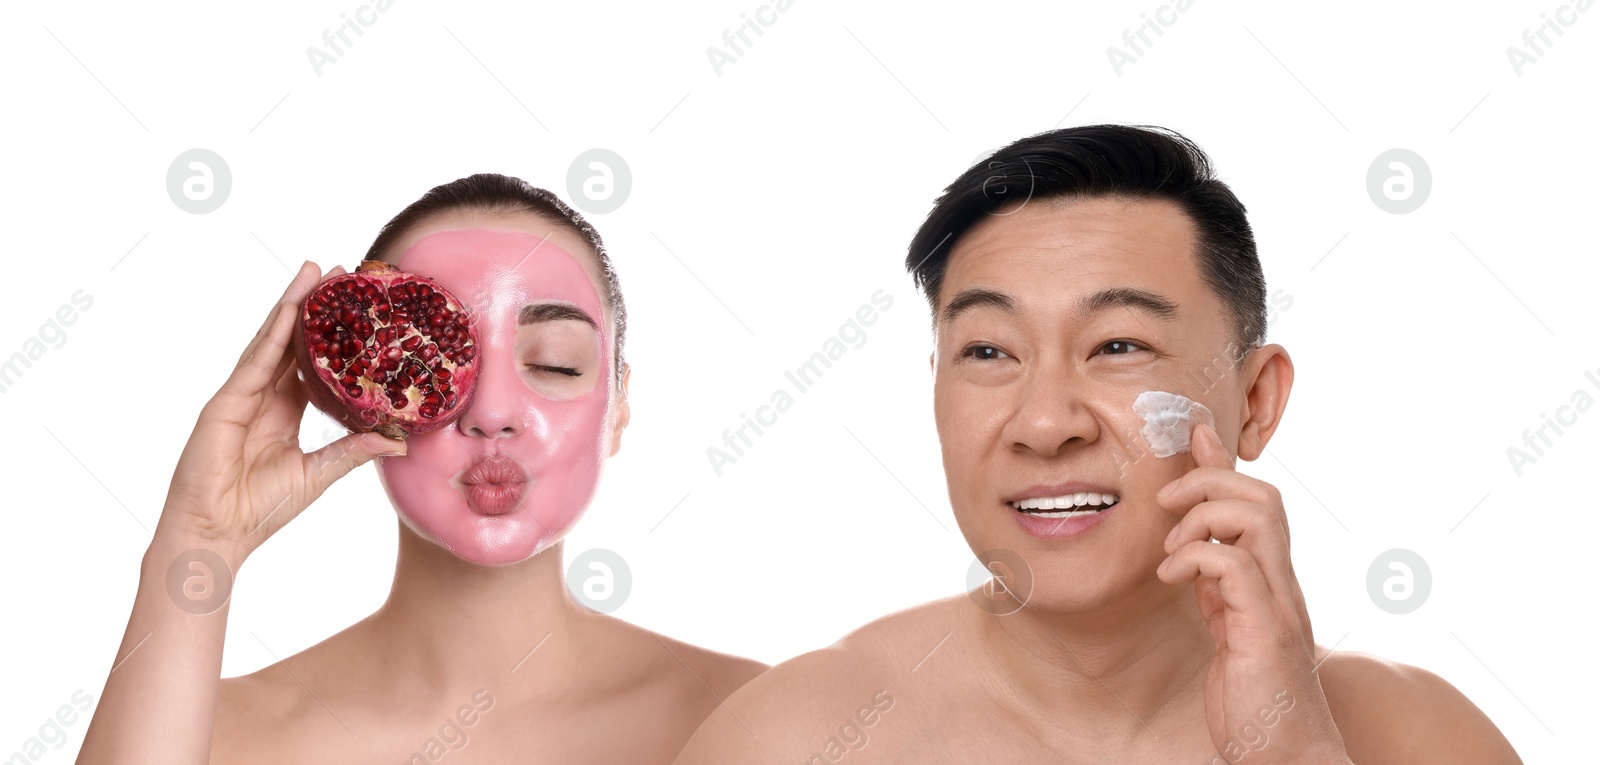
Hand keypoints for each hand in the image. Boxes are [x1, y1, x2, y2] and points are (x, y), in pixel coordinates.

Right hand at [155, 261, 405, 568]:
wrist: (218, 534)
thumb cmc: (260, 511)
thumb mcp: (320, 474)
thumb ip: (354, 452)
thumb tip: (399, 440)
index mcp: (285, 411)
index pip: (312, 363)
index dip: (333, 337)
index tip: (358, 308)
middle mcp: (264, 397)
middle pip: (291, 342)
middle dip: (313, 306)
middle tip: (340, 271)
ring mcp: (242, 395)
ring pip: (272, 341)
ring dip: (292, 305)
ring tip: (314, 271)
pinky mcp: (225, 402)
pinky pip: (255, 361)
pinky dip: (273, 333)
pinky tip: (289, 309)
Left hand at [1155, 423, 1348, 763]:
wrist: (1283, 754)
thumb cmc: (1255, 697)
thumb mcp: (1226, 626)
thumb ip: (1215, 584)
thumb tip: (1193, 549)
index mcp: (1270, 579)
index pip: (1256, 502)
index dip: (1223, 463)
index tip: (1194, 435)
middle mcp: (1282, 584)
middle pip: (1263, 495)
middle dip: (1210, 480)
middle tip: (1166, 504)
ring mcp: (1279, 604)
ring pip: (1256, 516)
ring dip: (1201, 517)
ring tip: (1170, 552)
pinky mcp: (1266, 630)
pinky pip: (1235, 565)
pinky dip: (1196, 558)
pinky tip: (1172, 579)